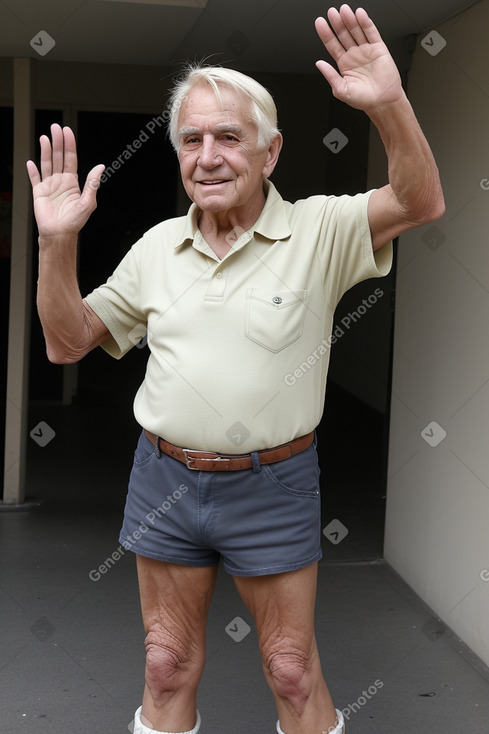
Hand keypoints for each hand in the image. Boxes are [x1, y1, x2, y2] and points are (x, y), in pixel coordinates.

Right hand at [26, 123, 104, 237]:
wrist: (59, 234)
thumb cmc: (74, 222)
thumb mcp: (88, 202)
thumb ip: (92, 183)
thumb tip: (101, 167)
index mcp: (72, 182)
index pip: (71, 158)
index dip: (69, 145)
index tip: (67, 131)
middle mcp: (61, 182)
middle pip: (59, 157)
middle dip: (57, 142)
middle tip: (55, 127)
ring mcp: (49, 186)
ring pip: (47, 163)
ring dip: (45, 150)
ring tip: (45, 137)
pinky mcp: (38, 192)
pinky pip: (35, 178)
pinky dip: (32, 170)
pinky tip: (31, 162)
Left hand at [315, 5, 402, 111]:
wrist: (383, 102)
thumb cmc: (364, 100)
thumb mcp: (341, 90)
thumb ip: (330, 76)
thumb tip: (319, 64)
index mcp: (344, 64)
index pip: (332, 45)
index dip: (326, 34)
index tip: (320, 23)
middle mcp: (354, 55)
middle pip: (343, 35)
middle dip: (337, 24)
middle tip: (331, 13)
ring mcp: (366, 50)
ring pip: (356, 31)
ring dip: (350, 20)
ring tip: (343, 10)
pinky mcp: (379, 48)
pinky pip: (371, 32)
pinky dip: (365, 23)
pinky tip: (359, 14)